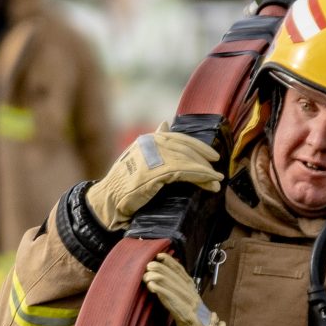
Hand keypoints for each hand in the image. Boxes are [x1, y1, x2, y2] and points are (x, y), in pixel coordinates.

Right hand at [86, 128, 222, 228]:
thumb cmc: (124, 183)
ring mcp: (152, 157)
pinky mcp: (154, 172)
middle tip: (217, 170)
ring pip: (187, 160)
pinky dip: (200, 176)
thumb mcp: (139, 157)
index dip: (198, 146)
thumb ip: (154, 142)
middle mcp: (150, 144)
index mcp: (148, 139)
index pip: (178, 138)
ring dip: (205, 171)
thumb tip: (165, 124)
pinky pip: (184, 172)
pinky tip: (210, 182)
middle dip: (203, 159)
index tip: (212, 156)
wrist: (108, 201)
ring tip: (216, 180)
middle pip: (185, 148)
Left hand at [143, 255, 256, 325]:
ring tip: (148, 271)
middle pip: (179, 281)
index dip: (173, 267)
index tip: (160, 257)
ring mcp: (194, 311)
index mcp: (195, 305)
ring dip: (161, 278)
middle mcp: (196, 304)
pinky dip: (163, 293)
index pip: (184, 281)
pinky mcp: (191, 320)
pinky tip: (152, 285)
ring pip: (176, 289)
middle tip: (150, 261)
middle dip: (164, 269)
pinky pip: (175, 303)